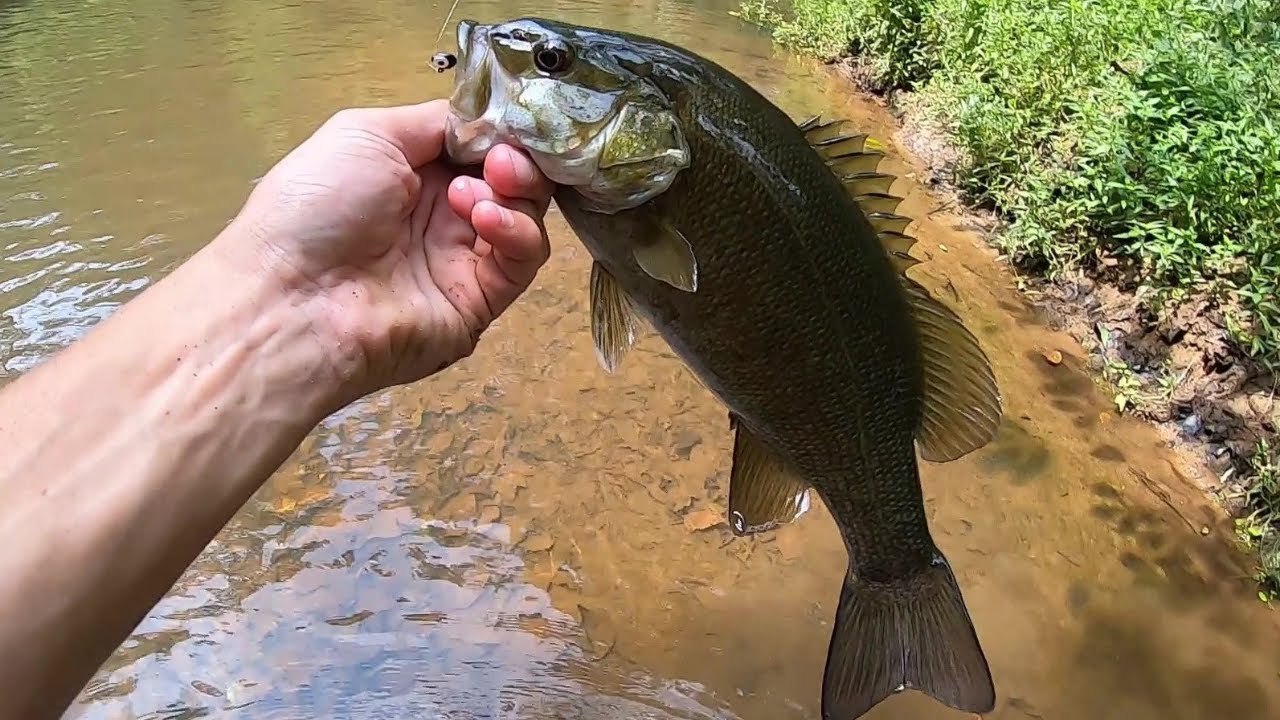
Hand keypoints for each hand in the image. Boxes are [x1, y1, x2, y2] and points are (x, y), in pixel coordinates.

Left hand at [217, 99, 553, 402]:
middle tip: (498, 161)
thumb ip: (435, 123)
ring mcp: (459, 259)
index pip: (478, 145)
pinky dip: (516, 233)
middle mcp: (437, 214)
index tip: (507, 123)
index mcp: (408, 173)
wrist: (295, 301)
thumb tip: (487, 123)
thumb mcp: (366, 133)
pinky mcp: (478, 302)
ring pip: (524, 217)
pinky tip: (483, 217)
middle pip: (509, 178)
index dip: (499, 131)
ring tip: (476, 192)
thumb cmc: (314, 210)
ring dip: (516, 193)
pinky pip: (521, 262)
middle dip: (514, 159)